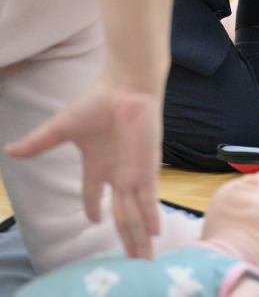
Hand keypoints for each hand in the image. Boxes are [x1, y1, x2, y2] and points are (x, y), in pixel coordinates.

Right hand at [4, 74, 162, 259]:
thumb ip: (39, 143)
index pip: (93, 193)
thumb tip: (9, 151)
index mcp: (97, 163)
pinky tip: (154, 235)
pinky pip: (148, 199)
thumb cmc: (97, 101)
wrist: (126, 86)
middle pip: (120, 214)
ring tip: (143, 259)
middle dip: (125, 237)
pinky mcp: (146, 168)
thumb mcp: (61, 128)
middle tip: (130, 261)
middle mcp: (117, 172)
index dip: (93, 208)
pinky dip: (150, 217)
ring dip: (138, 236)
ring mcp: (133, 173)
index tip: (93, 221)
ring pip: (134, 213)